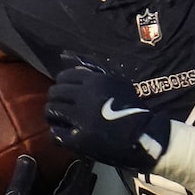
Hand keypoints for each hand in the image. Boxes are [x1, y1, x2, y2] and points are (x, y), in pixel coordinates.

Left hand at [43, 62, 172, 170]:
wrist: (143, 136)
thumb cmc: (130, 107)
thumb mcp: (116, 81)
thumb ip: (92, 69)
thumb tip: (64, 55)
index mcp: (95, 81)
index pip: (64, 77)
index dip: (63, 85)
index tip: (68, 93)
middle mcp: (86, 97)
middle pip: (55, 93)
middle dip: (57, 99)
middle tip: (63, 107)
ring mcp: (81, 119)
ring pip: (51, 111)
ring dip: (54, 115)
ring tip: (62, 119)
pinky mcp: (79, 139)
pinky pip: (55, 134)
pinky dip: (57, 133)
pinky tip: (65, 134)